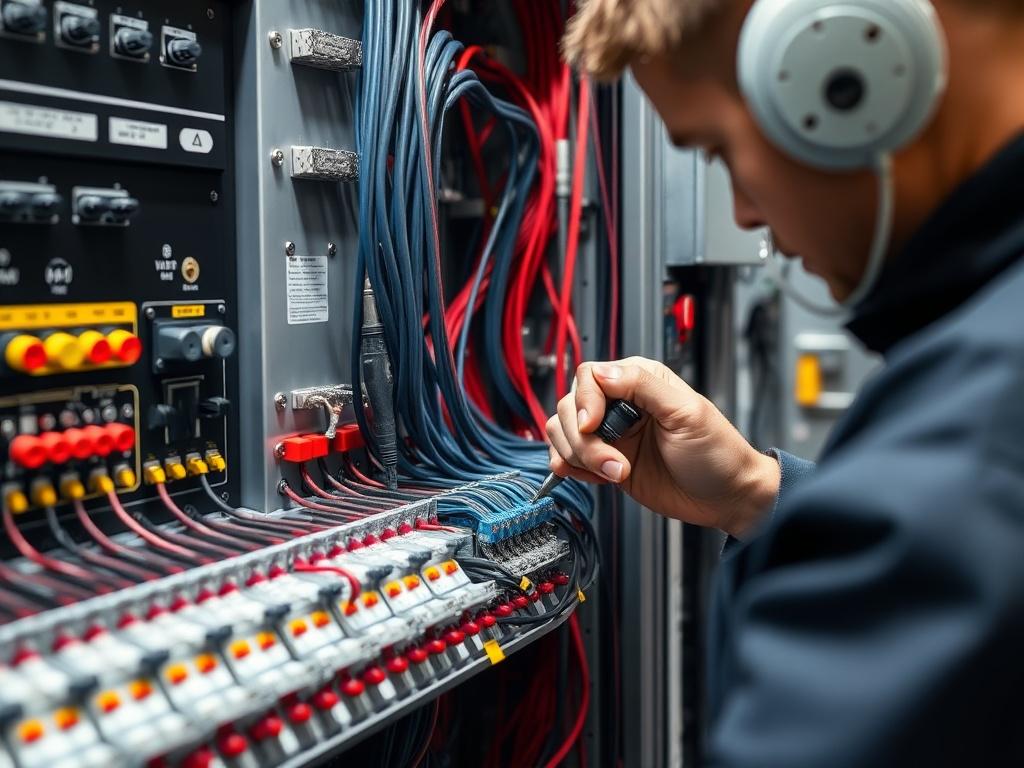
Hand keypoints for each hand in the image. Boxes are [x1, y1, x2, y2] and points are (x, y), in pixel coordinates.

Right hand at [545, 357, 779, 537]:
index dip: (585, 402)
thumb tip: (602, 371)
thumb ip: (643, 386)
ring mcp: (609, 435)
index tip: (593, 426)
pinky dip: (572, 469)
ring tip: (615, 472)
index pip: (589, 377)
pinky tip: (599, 477)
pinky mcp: (603, 462)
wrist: (725, 498)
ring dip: (580, 457)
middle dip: (583, 439)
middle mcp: (619, 404)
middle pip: (569, 407)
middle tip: (613, 461)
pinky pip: (566, 458)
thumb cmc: (717, 453)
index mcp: (639, 381)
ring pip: (562, 433)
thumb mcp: (687, 412)